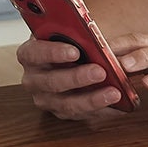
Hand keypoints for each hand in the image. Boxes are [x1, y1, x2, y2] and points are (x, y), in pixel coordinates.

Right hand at [16, 36, 131, 120]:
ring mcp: (47, 99)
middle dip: (77, 78)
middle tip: (100, 71)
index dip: (53, 53)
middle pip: (51, 83)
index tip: (74, 51)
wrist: (74, 57)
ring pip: (67, 104)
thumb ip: (78, 33)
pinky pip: (83, 115)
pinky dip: (102, 110)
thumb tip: (95, 39)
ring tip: (114, 92)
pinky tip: (118, 104)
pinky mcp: (63, 112)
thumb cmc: (71, 40)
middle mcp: (33, 80)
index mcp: (29, 54)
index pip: (34, 53)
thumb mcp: (70, 31)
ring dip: (92, 99)